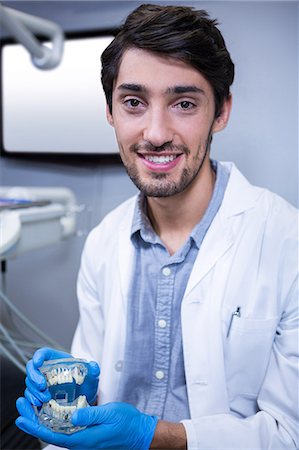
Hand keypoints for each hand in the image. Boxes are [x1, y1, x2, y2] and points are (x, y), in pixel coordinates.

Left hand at [16, 397, 157, 449]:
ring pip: (56, 431)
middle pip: (50, 432)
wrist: (140, 434)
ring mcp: (82, 439)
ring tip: (31, 406)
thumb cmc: (127, 424)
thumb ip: (90, 415)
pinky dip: (54, 420)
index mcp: (83, 439)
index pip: (52, 434)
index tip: (22, 416)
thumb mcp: (110, 415)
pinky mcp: (86, 435)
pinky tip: (50, 411)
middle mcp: (79, 442)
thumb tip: (72, 414)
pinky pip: (65, 429)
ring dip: (41, 419)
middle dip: (33, 420)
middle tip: (22, 404)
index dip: (35, 426)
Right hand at [25, 347, 99, 406]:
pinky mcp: (40, 395)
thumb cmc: (86, 382)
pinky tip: (38, 404)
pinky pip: (30, 395)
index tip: (38, 362)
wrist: (85, 398)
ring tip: (44, 398)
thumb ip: (93, 370)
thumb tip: (93, 366)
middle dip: (34, 377)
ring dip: (33, 390)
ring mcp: (42, 383)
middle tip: (42, 386)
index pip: (43, 353)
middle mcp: (47, 370)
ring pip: (30, 382)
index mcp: (57, 360)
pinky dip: (32, 399)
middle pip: (32, 368)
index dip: (38, 356)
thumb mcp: (92, 376)